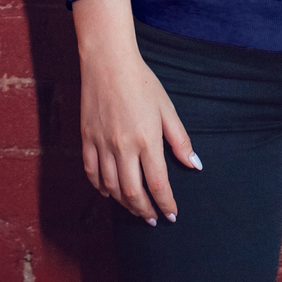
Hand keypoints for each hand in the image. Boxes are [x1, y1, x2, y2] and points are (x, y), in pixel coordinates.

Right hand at [73, 0, 203, 225]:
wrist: (108, 62)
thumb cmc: (142, 82)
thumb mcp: (167, 109)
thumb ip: (180, 140)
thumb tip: (195, 165)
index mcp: (147, 140)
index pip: (158, 184)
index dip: (166, 204)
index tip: (172, 215)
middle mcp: (123, 147)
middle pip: (132, 193)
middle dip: (144, 210)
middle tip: (152, 219)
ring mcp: (102, 144)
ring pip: (111, 187)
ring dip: (124, 203)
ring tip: (135, 208)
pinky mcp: (86, 139)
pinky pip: (91, 172)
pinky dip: (100, 187)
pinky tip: (109, 192)